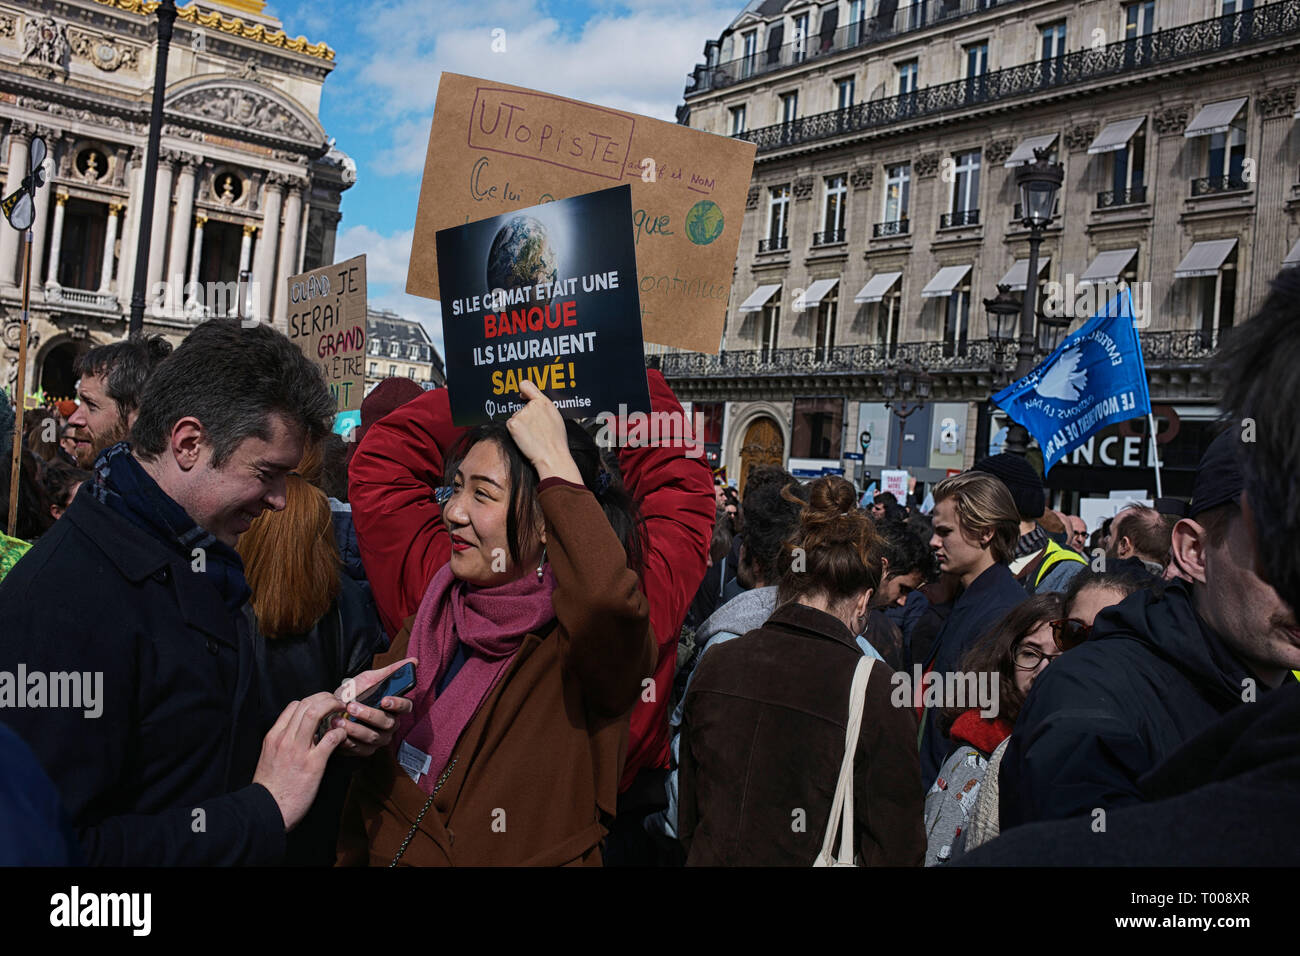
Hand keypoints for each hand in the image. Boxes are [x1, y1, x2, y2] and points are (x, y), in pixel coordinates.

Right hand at [253, 693, 346, 831]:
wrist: (267, 810)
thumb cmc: (271, 786)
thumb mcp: (269, 757)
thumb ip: (282, 742)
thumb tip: (298, 732)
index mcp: (274, 736)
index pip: (294, 705)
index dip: (312, 700)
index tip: (324, 704)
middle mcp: (285, 739)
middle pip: (307, 704)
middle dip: (326, 698)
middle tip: (338, 702)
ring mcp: (299, 750)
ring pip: (316, 713)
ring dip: (334, 707)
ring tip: (343, 711)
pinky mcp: (313, 764)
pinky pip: (331, 738)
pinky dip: (341, 732)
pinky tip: (344, 736)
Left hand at [328, 657, 417, 757]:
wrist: (332, 710)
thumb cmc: (354, 694)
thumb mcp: (369, 679)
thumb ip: (391, 671)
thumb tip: (414, 661)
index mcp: (394, 708)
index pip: (406, 707)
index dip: (397, 704)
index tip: (384, 700)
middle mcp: (390, 725)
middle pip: (388, 724)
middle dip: (368, 715)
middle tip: (351, 707)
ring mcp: (379, 739)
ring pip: (373, 738)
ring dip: (354, 729)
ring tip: (338, 720)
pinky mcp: (365, 750)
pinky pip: (360, 749)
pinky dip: (347, 740)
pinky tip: (337, 732)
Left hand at [507, 380, 581, 482]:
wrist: (552, 456)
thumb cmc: (555, 441)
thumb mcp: (555, 417)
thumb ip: (543, 407)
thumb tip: (534, 402)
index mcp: (544, 402)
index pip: (526, 385)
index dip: (523, 390)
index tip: (522, 396)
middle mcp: (531, 406)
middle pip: (521, 408)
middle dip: (525, 417)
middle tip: (536, 430)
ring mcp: (521, 414)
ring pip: (516, 418)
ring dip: (521, 426)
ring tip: (533, 436)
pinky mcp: (513, 424)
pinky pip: (510, 425)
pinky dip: (515, 432)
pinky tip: (526, 438)